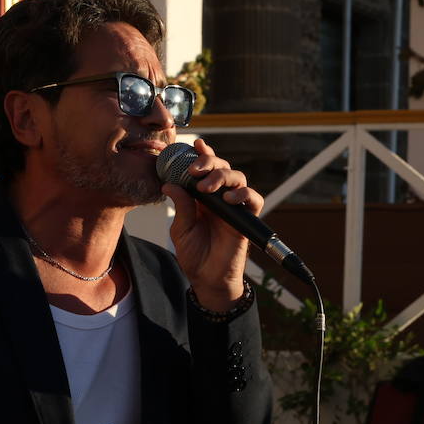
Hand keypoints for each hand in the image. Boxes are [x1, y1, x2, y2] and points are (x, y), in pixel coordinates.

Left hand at [162, 138, 263, 311]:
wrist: (207, 279)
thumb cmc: (194, 255)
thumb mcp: (180, 230)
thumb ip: (180, 207)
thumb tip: (170, 184)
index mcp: (202, 196)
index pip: (205, 169)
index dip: (202, 154)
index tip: (194, 145)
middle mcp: (220, 198)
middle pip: (222, 167)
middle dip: (209, 162)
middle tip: (194, 170)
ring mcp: (234, 207)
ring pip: (238, 178)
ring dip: (223, 176)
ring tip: (207, 188)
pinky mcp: (246, 219)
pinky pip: (253, 200)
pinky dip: (244, 194)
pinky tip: (229, 199)